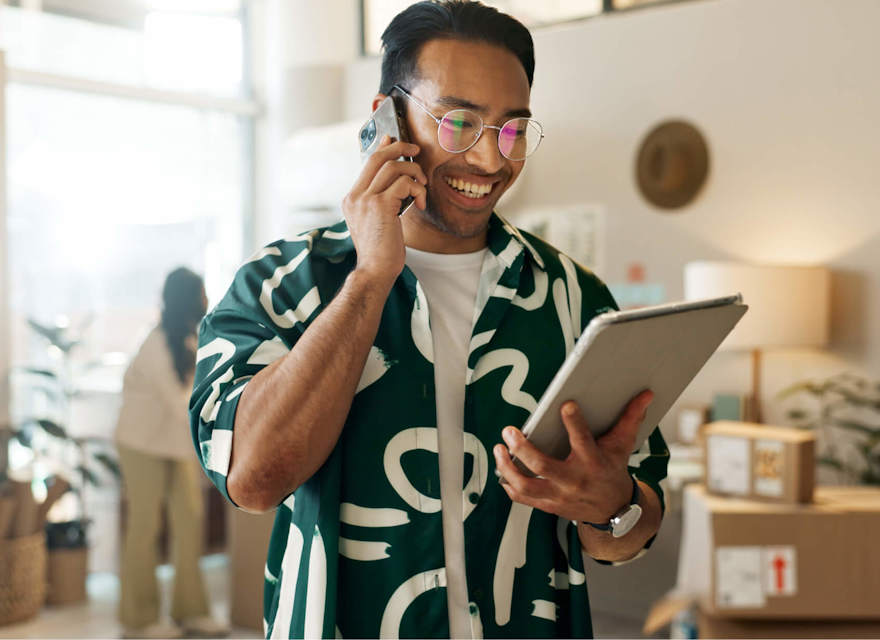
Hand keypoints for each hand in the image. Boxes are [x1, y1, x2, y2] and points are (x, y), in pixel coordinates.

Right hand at [342, 135, 427, 285]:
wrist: (375, 270)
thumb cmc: (381, 250)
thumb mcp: (377, 221)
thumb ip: (382, 200)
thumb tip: (397, 180)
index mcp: (351, 199)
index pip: (367, 163)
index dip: (383, 147)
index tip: (394, 139)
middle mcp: (354, 196)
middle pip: (377, 157)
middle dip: (399, 148)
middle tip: (416, 150)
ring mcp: (365, 200)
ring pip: (393, 167)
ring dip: (414, 173)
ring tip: (422, 187)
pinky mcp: (379, 205)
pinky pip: (404, 183)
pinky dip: (417, 189)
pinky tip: (420, 202)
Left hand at [493, 390, 653, 522]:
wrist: (614, 511)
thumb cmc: (614, 470)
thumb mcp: (624, 445)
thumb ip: (631, 418)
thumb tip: (646, 394)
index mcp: (594, 462)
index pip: (583, 441)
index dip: (574, 422)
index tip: (565, 404)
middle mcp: (574, 480)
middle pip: (543, 466)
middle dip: (522, 448)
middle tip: (509, 431)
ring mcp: (559, 495)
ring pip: (527, 485)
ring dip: (508, 467)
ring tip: (499, 449)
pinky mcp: (548, 505)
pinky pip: (523, 499)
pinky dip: (509, 485)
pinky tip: (502, 470)